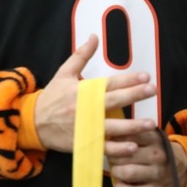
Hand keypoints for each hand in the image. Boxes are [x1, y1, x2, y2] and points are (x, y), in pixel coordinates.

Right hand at [34, 35, 155, 152]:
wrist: (34, 123)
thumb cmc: (52, 97)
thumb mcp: (63, 73)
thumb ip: (81, 56)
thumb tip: (94, 36)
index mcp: (82, 91)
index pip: (108, 83)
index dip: (127, 79)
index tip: (145, 76)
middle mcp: (85, 109)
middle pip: (113, 101)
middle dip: (134, 95)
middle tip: (152, 90)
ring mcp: (86, 128)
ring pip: (112, 127)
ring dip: (132, 126)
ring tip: (150, 123)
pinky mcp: (85, 143)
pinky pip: (104, 148)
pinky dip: (118, 149)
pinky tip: (133, 147)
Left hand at [109, 132, 186, 186]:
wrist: (182, 168)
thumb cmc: (155, 151)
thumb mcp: (148, 136)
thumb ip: (130, 133)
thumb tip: (106, 134)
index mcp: (153, 138)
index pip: (125, 136)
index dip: (113, 141)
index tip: (111, 144)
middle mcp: (157, 155)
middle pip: (123, 155)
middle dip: (112, 157)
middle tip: (112, 159)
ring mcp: (158, 174)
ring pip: (127, 173)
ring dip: (116, 172)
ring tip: (117, 170)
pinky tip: (120, 184)